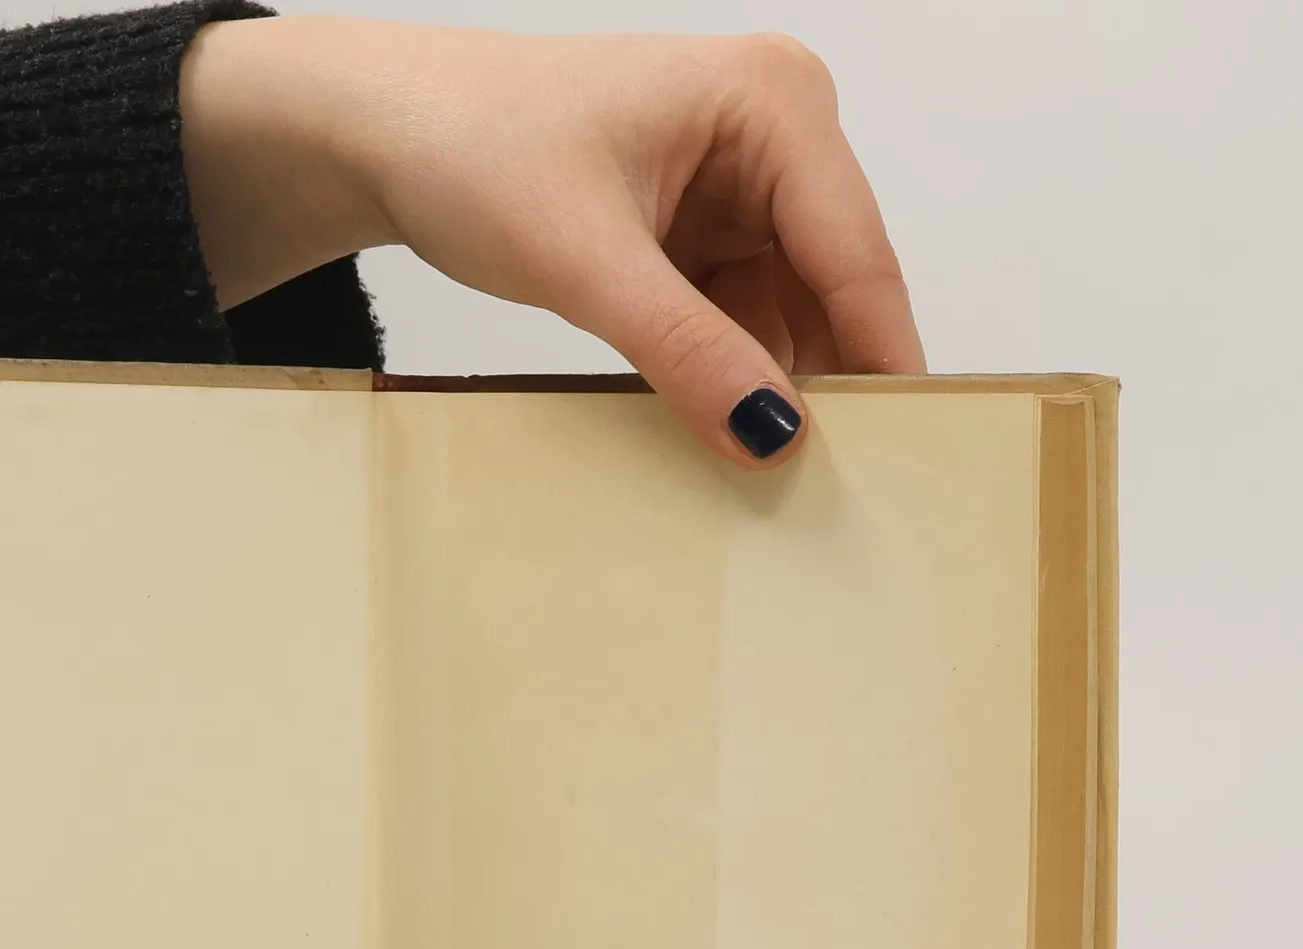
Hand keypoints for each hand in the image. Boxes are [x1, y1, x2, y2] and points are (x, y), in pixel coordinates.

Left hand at [182, 19, 923, 464]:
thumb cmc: (475, 147)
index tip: (909, 452)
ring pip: (787, 314)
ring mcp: (739, 188)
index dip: (880, 358)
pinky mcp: (700, 233)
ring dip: (769, 389)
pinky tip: (717, 435)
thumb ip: (686, 350)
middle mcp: (775, 135)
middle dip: (826, 381)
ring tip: (768, 480)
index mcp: (772, 102)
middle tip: (833, 491)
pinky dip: (726, 377)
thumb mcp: (584, 260)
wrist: (393, 136)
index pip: (855, 251)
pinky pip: (737, 321)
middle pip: (834, 286)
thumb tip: (770, 434)